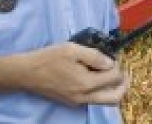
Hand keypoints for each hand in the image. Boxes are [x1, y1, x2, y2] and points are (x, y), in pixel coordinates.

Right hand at [13, 42, 129, 105]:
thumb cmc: (48, 59)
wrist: (26, 73)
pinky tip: (95, 76)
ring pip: (104, 101)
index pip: (114, 78)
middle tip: (124, 72)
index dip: (118, 65)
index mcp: (86, 84)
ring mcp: (77, 102)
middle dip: (123, 85)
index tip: (114, 56)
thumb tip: (111, 63)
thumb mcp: (72, 50)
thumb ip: (95, 56)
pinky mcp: (71, 102)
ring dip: (113, 89)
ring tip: (111, 73)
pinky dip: (100, 90)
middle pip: (114, 98)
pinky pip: (93, 99)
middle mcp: (84, 97)